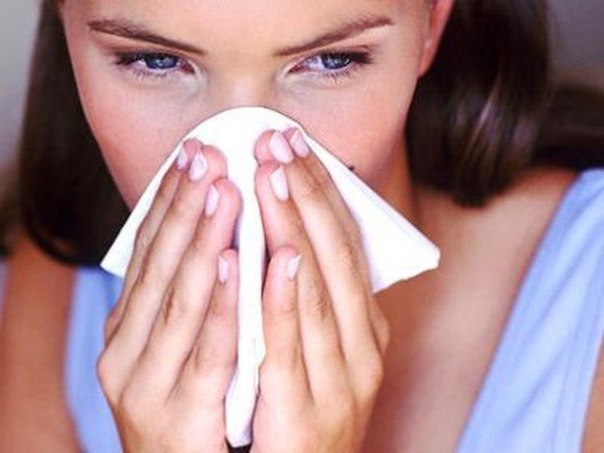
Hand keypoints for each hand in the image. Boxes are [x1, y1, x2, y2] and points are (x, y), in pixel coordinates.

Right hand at [97, 139, 240, 451]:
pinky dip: (222, 305)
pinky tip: (237, 263)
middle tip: (208, 156)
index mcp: (127, 330)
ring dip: (203, 242)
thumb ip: (189, 299)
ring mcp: (147, 385)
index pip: (147, 254)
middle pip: (159, 266)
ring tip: (225, 191)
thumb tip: (217, 237)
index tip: (192, 155)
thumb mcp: (176, 347)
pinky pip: (208, 352)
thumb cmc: (190, 409)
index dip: (168, 202)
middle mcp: (126, 352)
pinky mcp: (180, 415)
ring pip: (179, 300)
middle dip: (185, 208)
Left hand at [251, 129, 390, 451]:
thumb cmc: (301, 404)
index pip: (346, 246)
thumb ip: (309, 295)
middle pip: (336, 257)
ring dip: (296, 231)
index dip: (322, 194)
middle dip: (308, 196)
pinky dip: (287, 302)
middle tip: (279, 143)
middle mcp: (362, 346)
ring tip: (272, 179)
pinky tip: (278, 259)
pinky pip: (294, 349)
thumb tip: (286, 231)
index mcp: (364, 326)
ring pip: (319, 292)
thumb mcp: (318, 344)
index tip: (294, 146)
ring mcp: (341, 380)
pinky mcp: (308, 413)